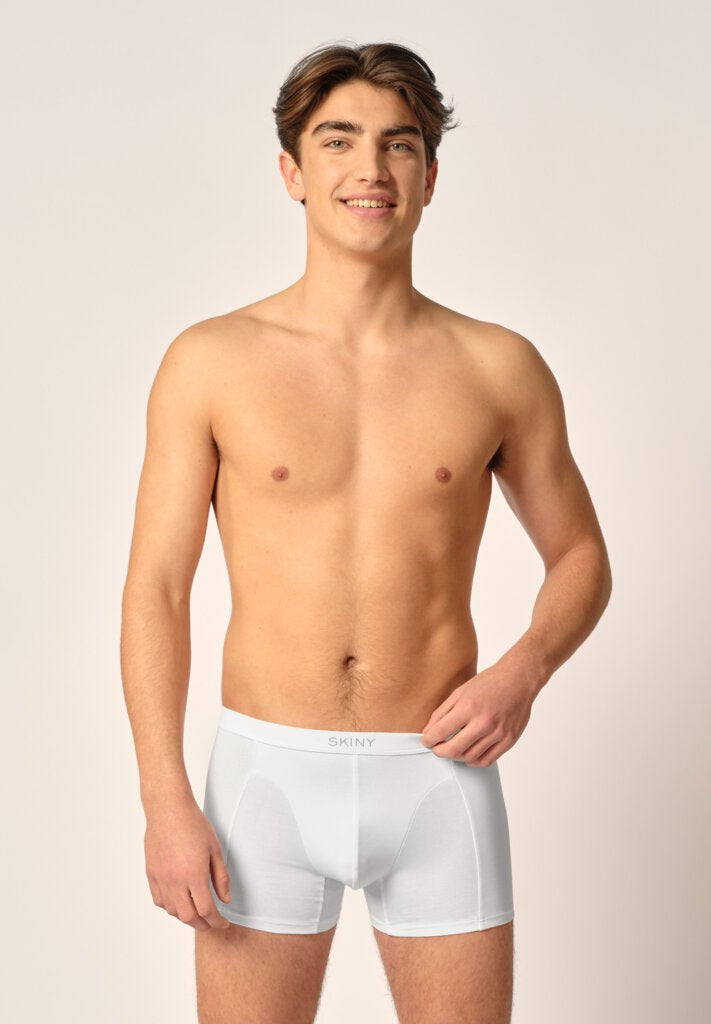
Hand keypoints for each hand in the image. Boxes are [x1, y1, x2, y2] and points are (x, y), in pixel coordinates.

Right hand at [144, 795, 231, 930]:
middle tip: (212, 923)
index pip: (206, 910)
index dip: (217, 921)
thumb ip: (221, 877)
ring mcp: (160, 878)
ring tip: (197, 913)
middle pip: (188, 916)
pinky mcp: (151, 874)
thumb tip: (225, 900)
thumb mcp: (215, 848)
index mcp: (194, 874)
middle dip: (202, 925)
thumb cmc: (194, 825)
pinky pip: (159, 900)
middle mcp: (175, 880)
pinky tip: (179, 902)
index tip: (224, 923)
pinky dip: (170, 907)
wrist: (168, 810)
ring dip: (186, 917)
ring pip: (172, 911)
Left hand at [420, 663, 536, 765]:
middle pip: (453, 749)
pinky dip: (473, 761)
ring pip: (469, 757)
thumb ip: (442, 712)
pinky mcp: (509, 740)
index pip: (441, 732)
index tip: (426, 741)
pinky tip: (468, 753)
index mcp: (469, 707)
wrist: (519, 680)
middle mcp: (484, 722)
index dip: (428, 740)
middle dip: (439, 752)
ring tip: (453, 748)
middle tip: (436, 748)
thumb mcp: (461, 691)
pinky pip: (486, 761)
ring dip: (456, 756)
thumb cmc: (489, 683)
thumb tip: (428, 731)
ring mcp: (498, 733)